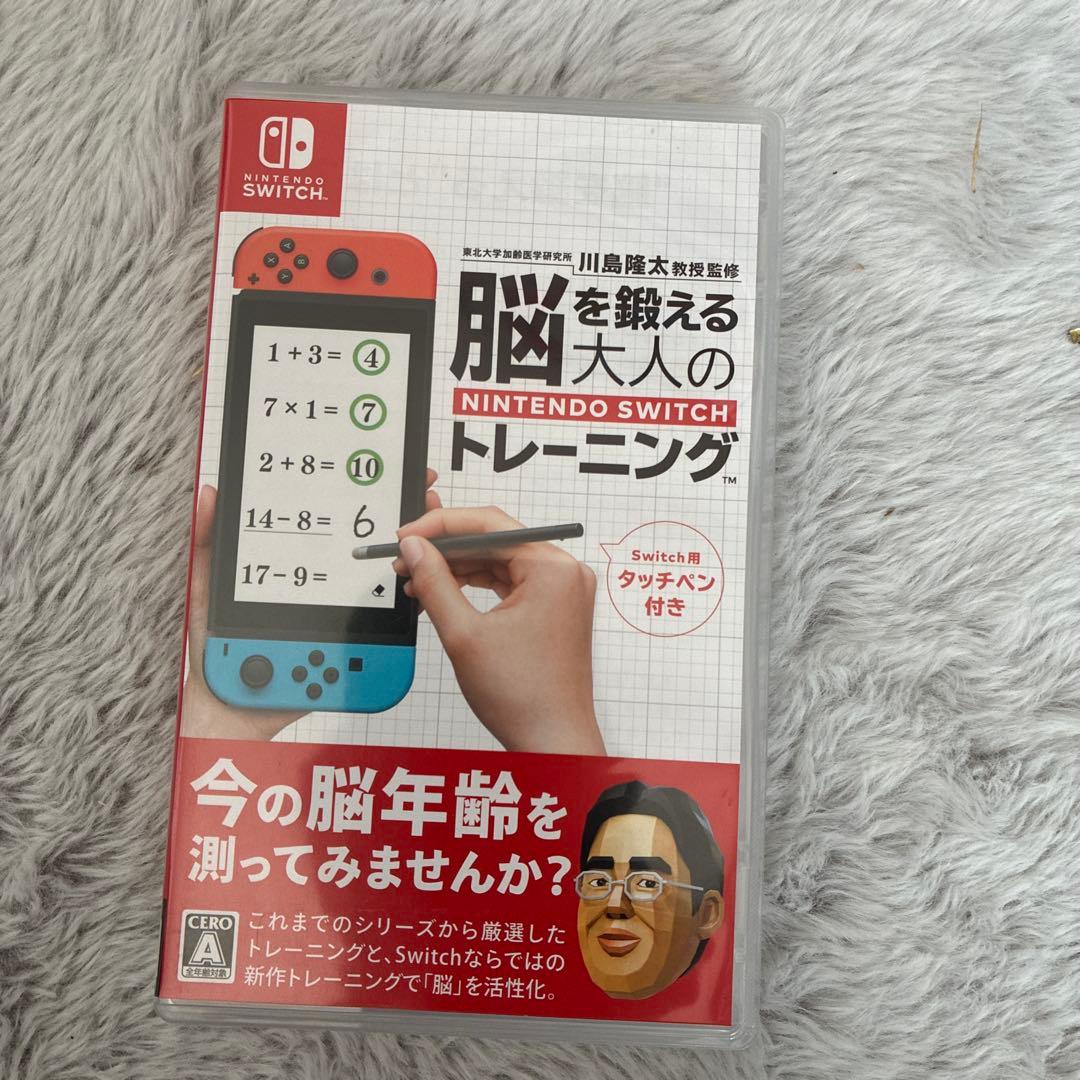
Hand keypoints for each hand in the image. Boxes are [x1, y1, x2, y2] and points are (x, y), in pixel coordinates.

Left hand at [180, 472, 443, 738]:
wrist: (226, 715)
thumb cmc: (217, 655)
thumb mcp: (210, 592)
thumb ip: (209, 544)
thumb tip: (211, 495)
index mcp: (298, 581)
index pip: (335, 536)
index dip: (365, 506)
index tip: (389, 478)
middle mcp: (324, 603)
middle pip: (369, 564)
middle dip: (399, 536)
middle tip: (421, 506)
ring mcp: (338, 633)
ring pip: (381, 604)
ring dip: (404, 580)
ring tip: (419, 555)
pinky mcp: (348, 665)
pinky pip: (379, 649)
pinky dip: (396, 637)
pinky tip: (410, 604)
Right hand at [394, 506, 604, 755]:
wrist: (553, 742)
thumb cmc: (525, 698)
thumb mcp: (464, 634)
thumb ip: (434, 582)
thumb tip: (414, 547)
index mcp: (553, 569)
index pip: (489, 524)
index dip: (440, 527)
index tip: (407, 535)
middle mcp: (565, 572)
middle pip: (494, 540)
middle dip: (445, 550)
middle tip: (405, 559)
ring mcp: (563, 590)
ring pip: (499, 561)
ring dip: (458, 568)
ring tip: (417, 581)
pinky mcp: (555, 607)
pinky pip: (510, 582)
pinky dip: (476, 585)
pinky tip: (444, 593)